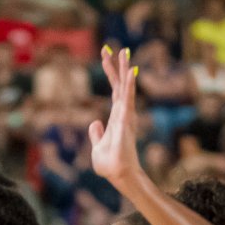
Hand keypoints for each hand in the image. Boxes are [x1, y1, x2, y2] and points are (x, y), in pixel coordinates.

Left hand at [88, 45, 143, 185]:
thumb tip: (94, 123)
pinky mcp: (125, 121)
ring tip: (125, 52)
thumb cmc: (110, 165)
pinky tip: (130, 72)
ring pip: (125, 88)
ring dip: (125, 71)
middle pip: (120, 86)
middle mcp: (123, 114)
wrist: (118, 175)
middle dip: (117, 67)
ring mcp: (125, 116)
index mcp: (116, 118)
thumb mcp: (97, 147)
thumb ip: (96, 134)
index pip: (114, 91)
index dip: (111, 74)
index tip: (106, 57)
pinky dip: (128, 85)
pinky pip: (127, 99)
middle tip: (117, 48)